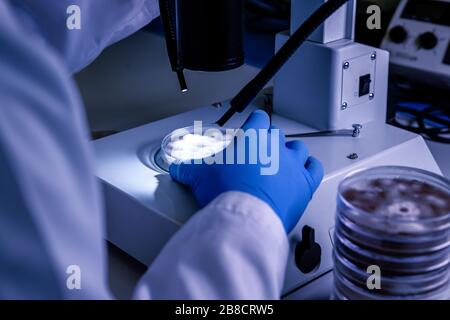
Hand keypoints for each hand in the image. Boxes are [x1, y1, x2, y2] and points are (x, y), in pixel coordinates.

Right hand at [169, 110, 323, 232]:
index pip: (258, 118)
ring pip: (298, 149)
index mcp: (254, 137)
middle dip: (267, 142)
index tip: (248, 132)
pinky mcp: (304, 185)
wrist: (245, 214)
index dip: (253, 124)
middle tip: (256, 156)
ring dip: (289, 154)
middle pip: (276, 135)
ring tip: (279, 165)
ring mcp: (293, 165)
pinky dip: (310, 169)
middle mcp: (276, 147)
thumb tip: (177, 169)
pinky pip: (314, 168)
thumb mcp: (200, 175)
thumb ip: (187, 168)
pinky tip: (302, 173)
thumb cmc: (227, 190)